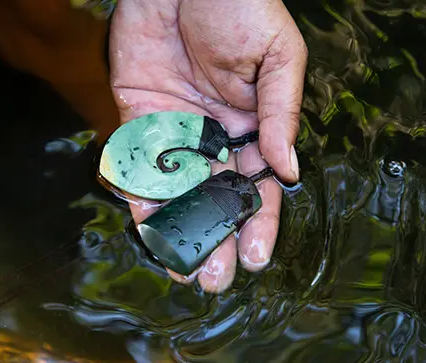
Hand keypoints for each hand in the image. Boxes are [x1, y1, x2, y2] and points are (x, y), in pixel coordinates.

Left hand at [109, 0, 306, 292]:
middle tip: (214, 278)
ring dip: (177, 229)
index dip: (257, 222)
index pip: (257, 184)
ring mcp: (174, 129)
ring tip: (180, 268)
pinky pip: (137, 162)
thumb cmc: (241, 6)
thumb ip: (280, 115)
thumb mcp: (278, 57)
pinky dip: (139, 194)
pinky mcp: (137, 116)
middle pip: (214, 196)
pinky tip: (147, 228)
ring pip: (175, 190)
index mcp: (252, 124)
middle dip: (215, 237)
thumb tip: (288, 171)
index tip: (255, 258)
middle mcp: (213, 134)